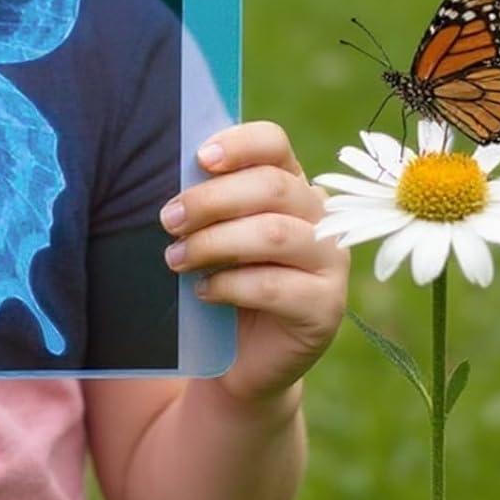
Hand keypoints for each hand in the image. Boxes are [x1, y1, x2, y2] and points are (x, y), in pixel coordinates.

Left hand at [160, 120, 346, 405]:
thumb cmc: (222, 279)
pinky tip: (204, 292)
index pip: (274, 144)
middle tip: (168, 220)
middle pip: (272, 186)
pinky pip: (274, 286)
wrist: (239, 356)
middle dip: (211, 200)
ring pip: (273, 233)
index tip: (200, 158)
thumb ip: (207, 201)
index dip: (239, 144)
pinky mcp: (326, 307)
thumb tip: (175, 171)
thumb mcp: (213, 233)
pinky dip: (229, 286)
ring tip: (176, 259)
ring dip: (214, 243)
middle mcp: (322, 217)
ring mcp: (331, 261)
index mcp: (291, 184)